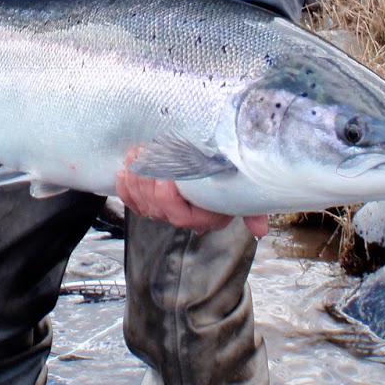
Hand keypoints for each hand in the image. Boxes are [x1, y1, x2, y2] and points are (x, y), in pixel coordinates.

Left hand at [115, 166, 267, 238]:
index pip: (179, 215)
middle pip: (156, 207)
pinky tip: (124, 170)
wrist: (217, 166)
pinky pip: (131, 200)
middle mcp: (182, 217)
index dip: (167, 197)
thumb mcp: (244, 191)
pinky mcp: (148, 202)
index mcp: (203, 217)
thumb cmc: (230, 177)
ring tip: (136, 155)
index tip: (165, 176)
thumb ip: (253, 209)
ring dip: (135, 178)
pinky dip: (125, 185)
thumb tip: (261, 229)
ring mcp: (163, 211)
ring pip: (142, 202)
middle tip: (146, 155)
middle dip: (147, 180)